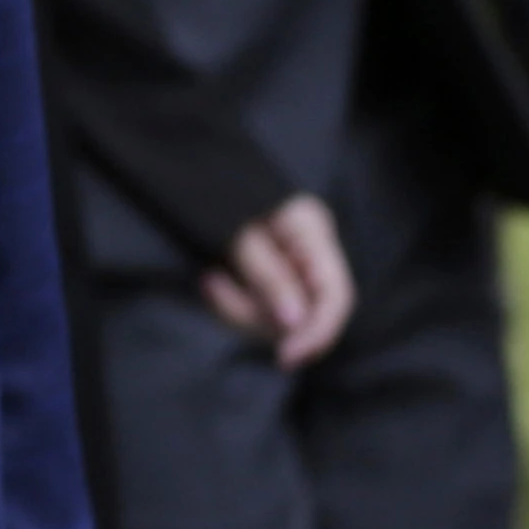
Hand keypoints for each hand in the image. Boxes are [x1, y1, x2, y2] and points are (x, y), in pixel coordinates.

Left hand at [200, 192, 351, 368]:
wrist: (193, 170)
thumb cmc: (216, 194)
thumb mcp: (239, 234)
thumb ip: (270, 276)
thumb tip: (295, 322)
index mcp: (313, 233)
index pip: (336, 296)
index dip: (318, 333)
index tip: (285, 357)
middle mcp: (310, 254)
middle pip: (306, 314)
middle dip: (259, 315)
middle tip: (215, 287)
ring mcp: (292, 269)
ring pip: (279, 318)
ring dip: (241, 310)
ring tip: (211, 279)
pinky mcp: (271, 280)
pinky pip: (260, 310)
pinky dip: (234, 304)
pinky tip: (213, 281)